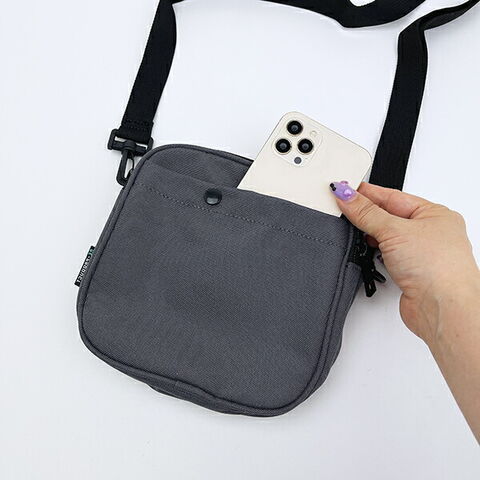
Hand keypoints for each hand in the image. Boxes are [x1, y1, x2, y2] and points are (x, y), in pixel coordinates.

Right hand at [330, 181, 479, 343]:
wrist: (443, 308)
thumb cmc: (438, 268)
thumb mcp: (394, 230)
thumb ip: (366, 213)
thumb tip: (347, 196)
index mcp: (434, 214)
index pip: (392, 196)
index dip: (367, 193)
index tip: (345, 189)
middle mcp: (429, 233)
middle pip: (388, 216)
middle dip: (366, 213)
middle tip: (342, 206)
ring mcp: (419, 254)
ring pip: (387, 237)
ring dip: (370, 235)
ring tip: (351, 226)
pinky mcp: (409, 273)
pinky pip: (385, 255)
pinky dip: (373, 253)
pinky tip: (365, 250)